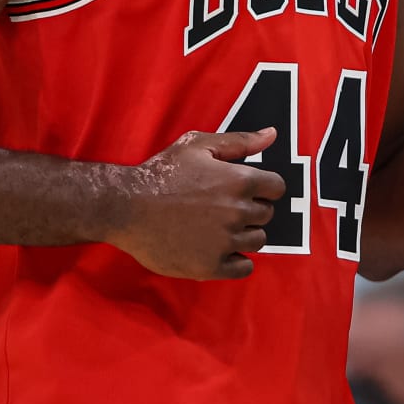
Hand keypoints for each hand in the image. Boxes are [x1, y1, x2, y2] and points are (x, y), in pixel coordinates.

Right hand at [106, 128, 286, 278]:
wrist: (126, 208)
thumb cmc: (162, 173)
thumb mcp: (198, 146)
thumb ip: (239, 141)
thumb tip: (271, 134)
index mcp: (239, 181)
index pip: (277, 188)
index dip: (264, 187)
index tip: (247, 190)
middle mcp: (237, 212)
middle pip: (267, 215)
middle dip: (252, 210)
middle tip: (225, 208)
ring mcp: (225, 241)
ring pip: (257, 241)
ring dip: (245, 234)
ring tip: (219, 228)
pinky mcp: (211, 266)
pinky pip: (243, 268)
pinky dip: (237, 260)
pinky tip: (221, 250)